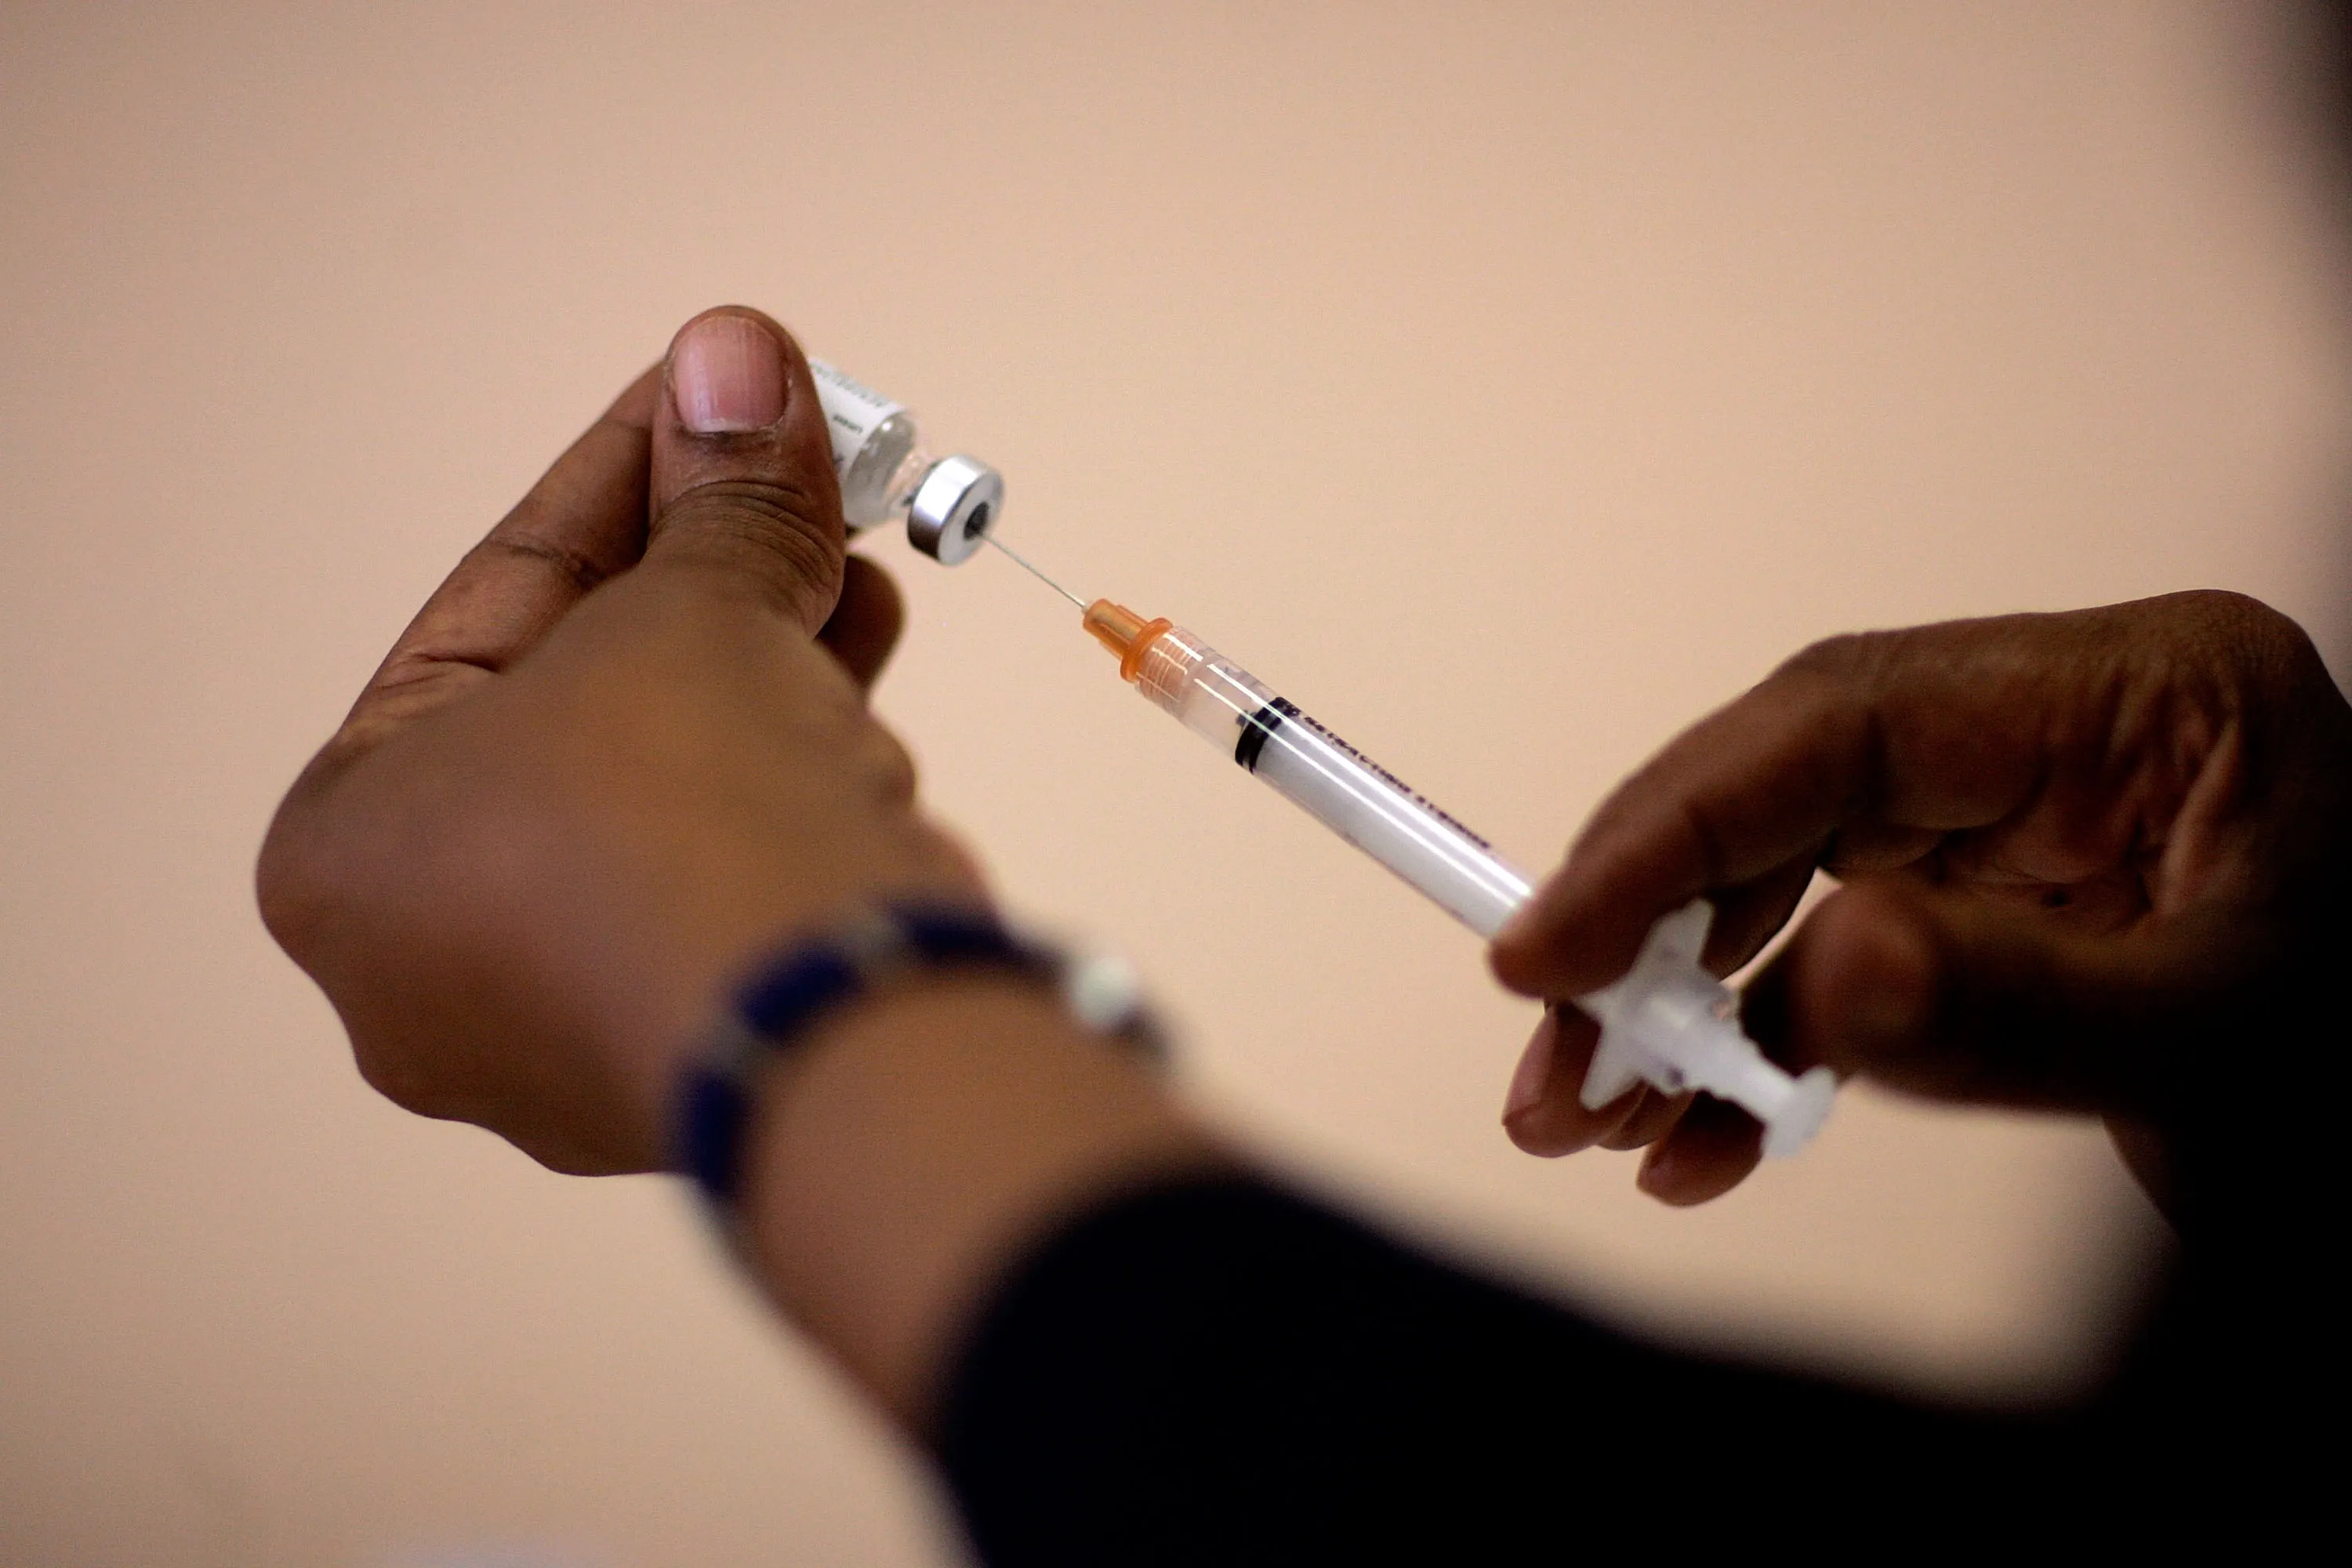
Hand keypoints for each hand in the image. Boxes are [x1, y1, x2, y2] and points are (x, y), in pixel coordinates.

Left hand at [258, 307, 982, 1174]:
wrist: (839, 1042)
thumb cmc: (680, 824)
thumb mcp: (690, 615)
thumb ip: (718, 492)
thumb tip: (737, 347)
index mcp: (352, 856)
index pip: (488, 610)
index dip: (616, 476)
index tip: (705, 389)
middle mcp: (434, 963)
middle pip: (586, 704)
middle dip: (708, 569)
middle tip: (794, 466)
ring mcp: (566, 1025)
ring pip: (669, 793)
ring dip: (767, 659)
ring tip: (854, 560)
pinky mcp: (698, 1048)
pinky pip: (728, 873)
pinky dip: (792, 771)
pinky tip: (864, 677)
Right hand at [1489, 591, 2351, 1216]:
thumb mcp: (2234, 1043)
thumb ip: (2027, 1007)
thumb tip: (1823, 975)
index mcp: (2146, 692)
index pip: (1844, 724)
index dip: (1668, 830)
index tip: (1551, 951)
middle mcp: (2063, 731)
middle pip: (1789, 796)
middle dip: (1650, 935)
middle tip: (1554, 1071)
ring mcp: (2027, 818)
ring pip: (1794, 878)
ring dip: (1684, 1007)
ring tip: (1596, 1121)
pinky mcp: (2002, 905)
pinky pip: (1845, 958)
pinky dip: (1763, 1050)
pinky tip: (1702, 1140)